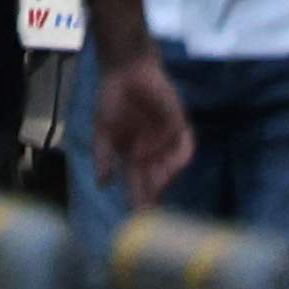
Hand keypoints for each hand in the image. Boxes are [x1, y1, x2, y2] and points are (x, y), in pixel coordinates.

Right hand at [86, 46, 193, 200]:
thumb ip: (104, 156)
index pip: (139, 183)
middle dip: (155, 193)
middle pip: (157, 179)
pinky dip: (179, 155)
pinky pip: (185, 145)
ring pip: (172, 165)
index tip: (139, 217)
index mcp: (135, 156)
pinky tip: (169, 161)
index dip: (140, 199)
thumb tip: (103, 184)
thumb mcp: (103, 130)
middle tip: (154, 210)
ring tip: (158, 185)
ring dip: (166, 176)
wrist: (127, 71)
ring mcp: (168, 140)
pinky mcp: (180, 125)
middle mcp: (154, 152)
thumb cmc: (112, 99)